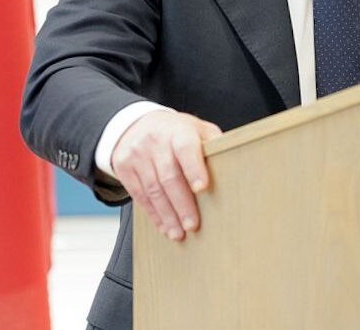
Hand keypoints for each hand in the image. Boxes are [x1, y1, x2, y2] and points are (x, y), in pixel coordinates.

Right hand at [111, 110, 221, 241]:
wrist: (136, 125)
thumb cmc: (175, 131)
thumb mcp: (195, 129)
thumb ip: (212, 144)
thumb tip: (234, 165)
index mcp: (178, 130)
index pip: (185, 147)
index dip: (194, 167)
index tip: (202, 188)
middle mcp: (156, 142)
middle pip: (168, 175)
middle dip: (182, 203)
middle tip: (193, 224)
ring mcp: (138, 155)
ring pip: (153, 189)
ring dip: (167, 214)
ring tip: (179, 233)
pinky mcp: (125, 169)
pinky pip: (140, 196)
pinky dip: (154, 214)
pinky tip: (164, 226)